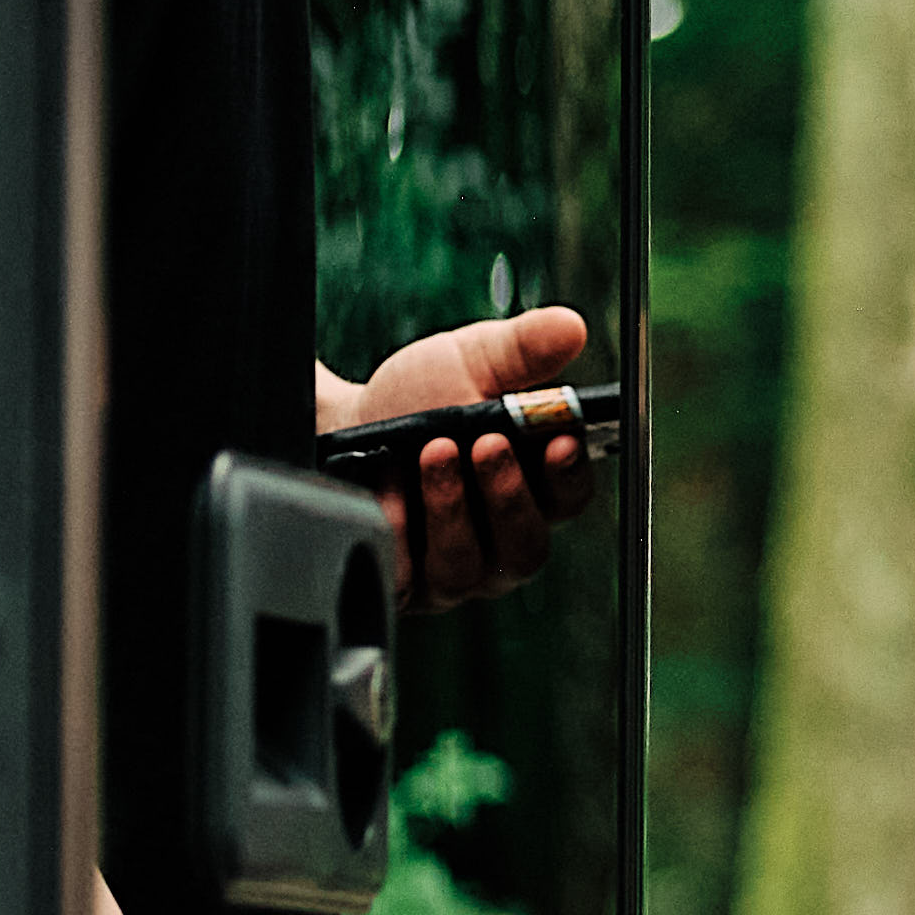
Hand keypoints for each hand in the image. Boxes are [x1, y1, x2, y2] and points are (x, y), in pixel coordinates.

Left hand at [326, 302, 602, 607]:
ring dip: (453, 507)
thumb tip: (571, 328)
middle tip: (488, 442)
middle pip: (526, 547)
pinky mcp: (404, 585)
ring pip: (470, 566)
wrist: (343, 424)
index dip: (570, 475)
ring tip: (434, 451)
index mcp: (534, 490)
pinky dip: (403, 529)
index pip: (569, 499)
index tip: (560, 440)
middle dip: (509, 494)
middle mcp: (500, 542)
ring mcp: (452, 571)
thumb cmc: (421, 398)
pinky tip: (391, 493)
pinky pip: (410, 575)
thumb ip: (524, 349)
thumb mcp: (471, 362)